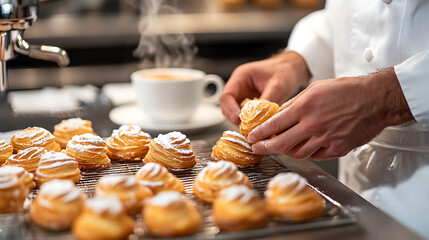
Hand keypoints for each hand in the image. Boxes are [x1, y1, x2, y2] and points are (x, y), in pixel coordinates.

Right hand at [219, 51, 310, 124]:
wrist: (292, 69)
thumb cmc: (284, 72)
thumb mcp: (277, 86)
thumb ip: (266, 101)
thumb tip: (258, 119)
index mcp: (241, 77)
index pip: (226, 96)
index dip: (230, 109)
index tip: (238, 119)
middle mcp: (239, 85)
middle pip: (227, 105)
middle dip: (234, 117)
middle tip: (245, 127)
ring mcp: (243, 93)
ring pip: (234, 111)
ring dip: (241, 120)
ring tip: (252, 128)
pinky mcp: (249, 101)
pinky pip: (244, 113)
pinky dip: (248, 120)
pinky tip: (256, 125)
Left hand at [248, 69, 413, 159]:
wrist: (375, 100)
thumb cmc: (346, 91)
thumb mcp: (314, 89)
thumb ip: (295, 103)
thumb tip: (279, 114)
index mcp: (304, 108)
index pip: (274, 124)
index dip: (260, 133)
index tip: (252, 137)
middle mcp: (312, 125)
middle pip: (281, 143)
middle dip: (265, 148)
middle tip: (257, 149)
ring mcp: (325, 139)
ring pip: (297, 153)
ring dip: (286, 151)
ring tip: (281, 146)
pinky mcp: (336, 149)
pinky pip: (315, 156)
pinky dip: (308, 152)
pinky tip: (305, 146)